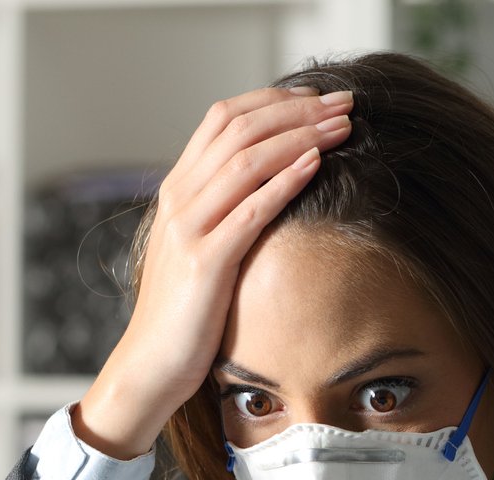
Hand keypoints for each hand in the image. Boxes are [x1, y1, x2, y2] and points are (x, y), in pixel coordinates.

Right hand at [71, 86, 355, 458]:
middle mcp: (178, 200)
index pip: (223, 118)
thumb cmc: (183, 313)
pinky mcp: (205, 264)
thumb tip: (269, 186)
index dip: (273, 100)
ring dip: (300, 137)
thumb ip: (223, 212)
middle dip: (297, 110)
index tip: (317, 98)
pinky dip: (285, 182)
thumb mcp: (199, 249)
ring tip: (342, 126)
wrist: (149, 365)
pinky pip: (250, 211)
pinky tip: (316, 164)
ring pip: (246, 160)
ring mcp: (188, 230)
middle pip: (240, 129)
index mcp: (177, 190)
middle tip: (344, 103)